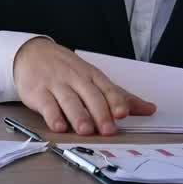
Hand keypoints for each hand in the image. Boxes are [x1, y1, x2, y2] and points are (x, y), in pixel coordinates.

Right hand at [13, 38, 155, 135]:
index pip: (107, 88)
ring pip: (69, 100)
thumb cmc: (68, 69)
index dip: (116, 101)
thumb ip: (119, 96)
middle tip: (108, 130)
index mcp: (92, 76)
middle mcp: (76, 79)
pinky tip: (59, 127)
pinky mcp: (38, 92)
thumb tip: (149, 109)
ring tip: (86, 130)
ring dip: (79, 116)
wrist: (33, 53)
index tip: (123, 113)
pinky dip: (53, 116)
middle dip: (100, 113)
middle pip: (90, 96)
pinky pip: (46, 104)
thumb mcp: (94, 78)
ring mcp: (56, 84)